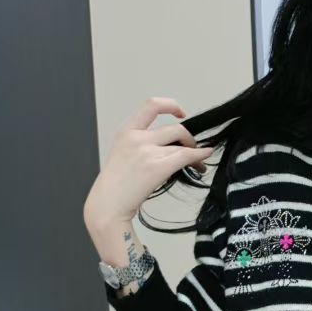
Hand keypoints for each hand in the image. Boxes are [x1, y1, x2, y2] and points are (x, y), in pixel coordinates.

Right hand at [84, 97, 213, 238]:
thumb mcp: (123, 154)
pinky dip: (199, 156)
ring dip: (195, 153)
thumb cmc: (116, 185)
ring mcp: (147, 152)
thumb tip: (171, 144)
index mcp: (127, 131)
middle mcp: (137, 137)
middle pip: (175, 129)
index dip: (171, 105)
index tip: (181, 113)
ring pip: (182, 145)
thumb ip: (142, 143)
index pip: (152, 106)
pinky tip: (203, 159)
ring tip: (197, 164)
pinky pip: (186, 156)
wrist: (108, 205)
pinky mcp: (157, 167)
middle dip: (188, 139)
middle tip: (192, 150)